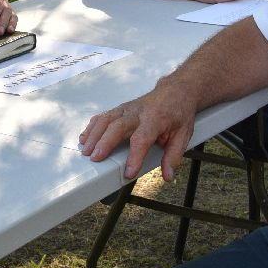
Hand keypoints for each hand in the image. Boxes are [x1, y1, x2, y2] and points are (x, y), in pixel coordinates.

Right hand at [78, 83, 197, 179]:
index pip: (142, 138)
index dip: (134, 156)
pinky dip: (92, 126)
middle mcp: (138, 113)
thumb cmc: (178, 113)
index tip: (129, 172)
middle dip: (105, 142)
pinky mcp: (120, 109)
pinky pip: (103, 116)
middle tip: (95, 158)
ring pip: (107, 119)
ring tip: (85, 150)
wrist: (175, 91)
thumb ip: (173, 156)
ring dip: (94, 134)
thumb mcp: (183, 135)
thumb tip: (167, 175)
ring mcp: (127, 109)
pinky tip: (84, 138)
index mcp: (155, 119)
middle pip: (118, 126)